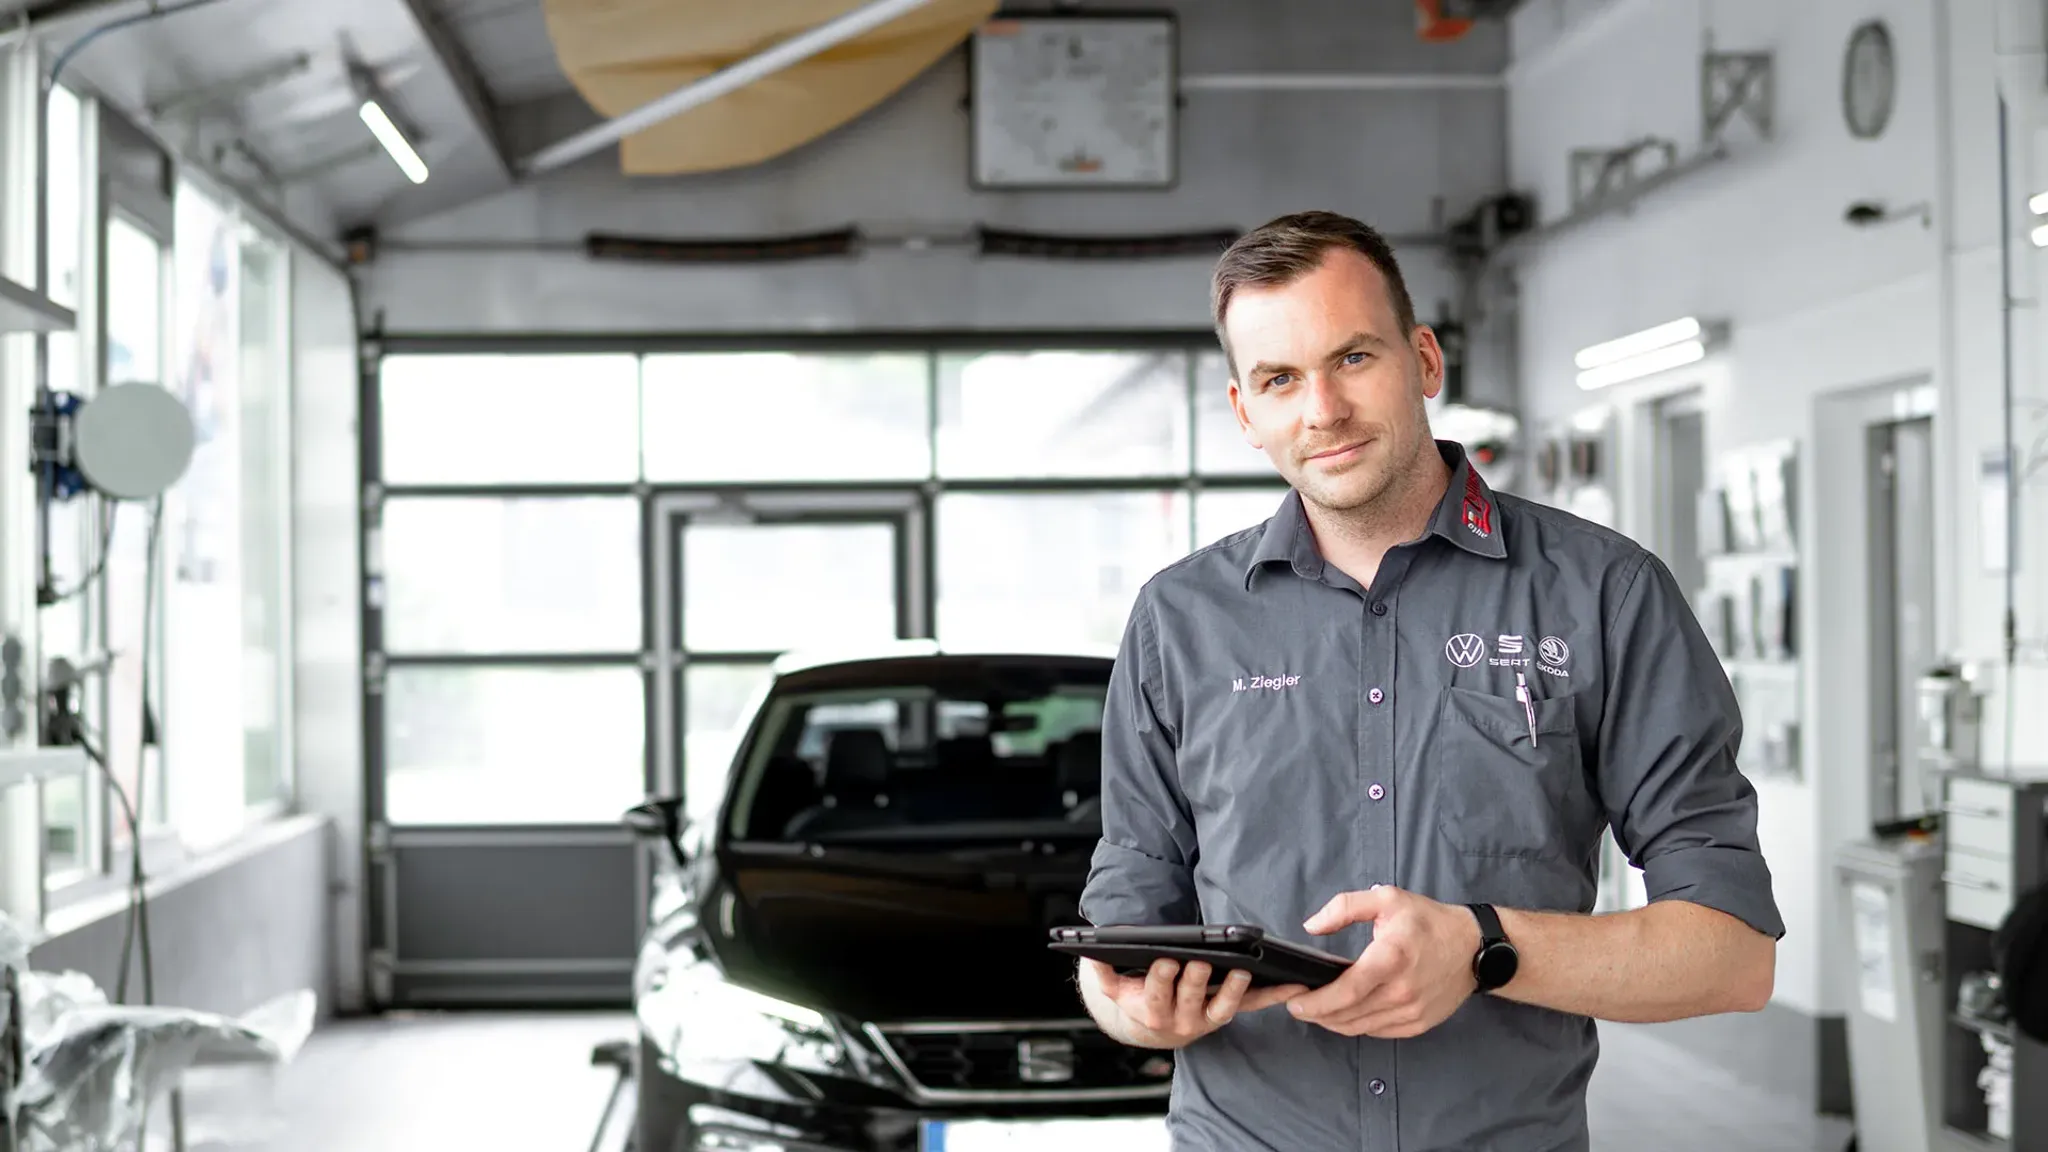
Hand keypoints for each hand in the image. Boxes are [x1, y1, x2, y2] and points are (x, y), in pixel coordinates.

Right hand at [1084, 957, 1306, 1047]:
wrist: (1154, 1028)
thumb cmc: (1136, 997)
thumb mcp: (1113, 989)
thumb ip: (1102, 973)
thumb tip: (1092, 954)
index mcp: (1152, 1009)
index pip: (1156, 992)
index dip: (1160, 978)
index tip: (1165, 960)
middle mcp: (1181, 1019)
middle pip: (1189, 997)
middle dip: (1195, 980)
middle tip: (1201, 962)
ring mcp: (1206, 1019)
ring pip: (1222, 1006)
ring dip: (1233, 990)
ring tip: (1243, 972)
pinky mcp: (1226, 1014)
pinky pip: (1251, 1006)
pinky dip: (1272, 996)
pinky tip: (1291, 983)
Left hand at [1285, 885, 1480, 1037]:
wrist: (1475, 948)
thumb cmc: (1429, 922)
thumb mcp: (1386, 899)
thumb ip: (1344, 907)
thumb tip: (1312, 926)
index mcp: (1392, 958)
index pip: (1347, 991)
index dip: (1317, 1002)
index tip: (1294, 1002)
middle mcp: (1402, 991)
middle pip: (1348, 1015)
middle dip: (1316, 1014)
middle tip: (1297, 1004)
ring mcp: (1412, 1012)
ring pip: (1359, 1028)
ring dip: (1332, 1022)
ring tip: (1316, 1009)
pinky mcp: (1418, 1024)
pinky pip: (1377, 1032)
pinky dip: (1356, 1025)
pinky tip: (1345, 1013)